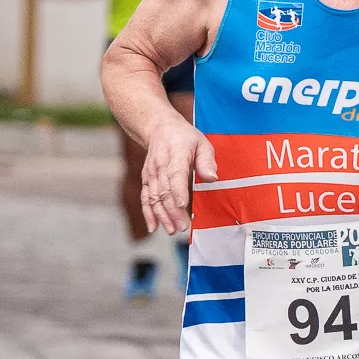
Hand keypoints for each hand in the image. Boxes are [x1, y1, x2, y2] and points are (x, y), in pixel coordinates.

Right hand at [140, 116, 211, 236]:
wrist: (159, 128)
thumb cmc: (184, 137)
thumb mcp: (202, 143)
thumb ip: (207, 161)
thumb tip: (212, 178)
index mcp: (176, 154)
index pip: (175, 174)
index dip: (177, 191)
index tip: (182, 206)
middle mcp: (160, 165)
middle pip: (164, 191)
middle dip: (172, 211)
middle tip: (182, 227)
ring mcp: (151, 173)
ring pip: (154, 197)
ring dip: (161, 216)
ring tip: (172, 230)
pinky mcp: (147, 179)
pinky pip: (146, 197)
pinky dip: (148, 213)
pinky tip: (153, 227)